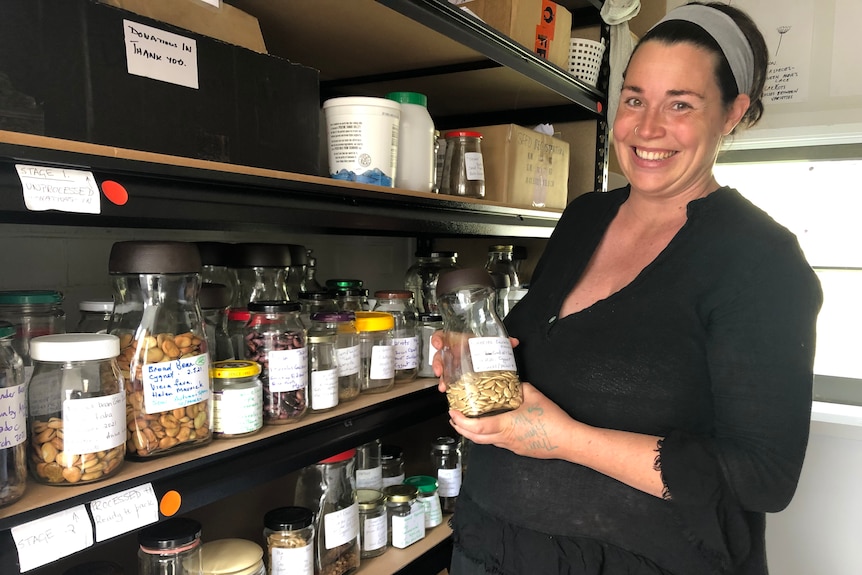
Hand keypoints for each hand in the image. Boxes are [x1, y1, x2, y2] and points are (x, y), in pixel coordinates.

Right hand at [430, 331, 518, 392]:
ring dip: (441, 378)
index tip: (438, 344)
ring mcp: (454, 365)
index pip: (444, 336)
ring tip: (443, 386)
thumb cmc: (485, 349)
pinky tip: (448, 390)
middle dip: (437, 363)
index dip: (438, 339)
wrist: (487, 359)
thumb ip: (502, 342)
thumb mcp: (492, 343)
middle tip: (439, 370)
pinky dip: (447, 386)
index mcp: (460, 342)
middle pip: (439, 355)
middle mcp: (455, 353)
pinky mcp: (456, 377)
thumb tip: (513, 342)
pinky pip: (448, 380)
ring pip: (442, 370)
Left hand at [448, 381, 572, 459]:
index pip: (476, 427)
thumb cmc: (552, 420)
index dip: (461, 421)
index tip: (453, 413)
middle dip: (461, 429)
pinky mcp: (518, 450)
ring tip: (468, 423)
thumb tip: (512, 383)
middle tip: (454, 419)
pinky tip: (492, 427)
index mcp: (505, 425)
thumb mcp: (534, 395)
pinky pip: (498, 443)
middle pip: (476, 438)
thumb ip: (520, 387)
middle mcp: (505, 438)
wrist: (567, 440)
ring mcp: (511, 446)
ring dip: (474, 433)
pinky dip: (488, 436)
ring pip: (486, 442)